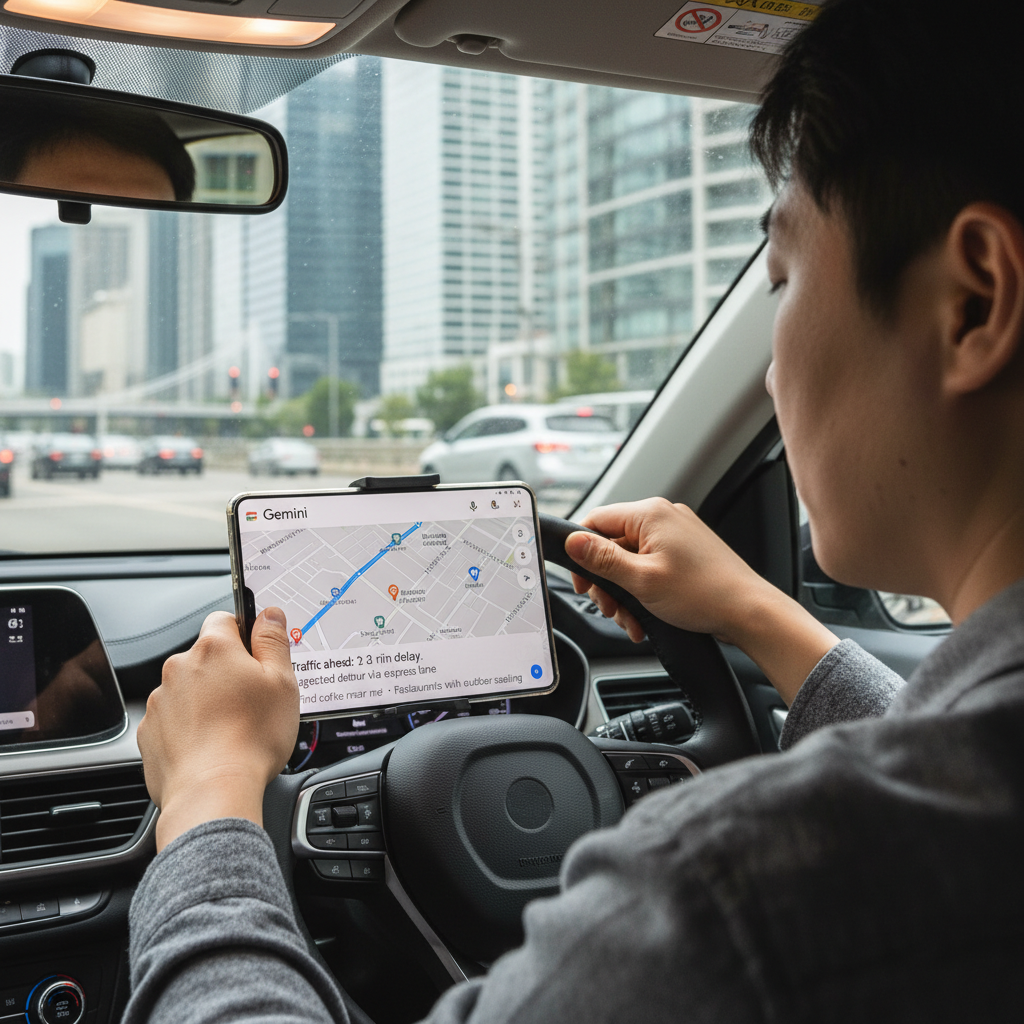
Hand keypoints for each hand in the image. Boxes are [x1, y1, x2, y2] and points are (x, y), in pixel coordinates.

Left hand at [137, 608, 298, 850]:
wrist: (212, 791)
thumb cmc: (251, 738)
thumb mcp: (282, 682)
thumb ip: (273, 641)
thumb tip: (269, 615)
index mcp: (214, 649)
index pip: (225, 619)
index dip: (244, 635)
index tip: (258, 657)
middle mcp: (180, 668)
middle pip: (207, 658)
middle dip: (228, 673)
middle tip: (253, 700)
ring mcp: (161, 701)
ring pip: (190, 690)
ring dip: (208, 701)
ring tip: (233, 730)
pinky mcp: (150, 732)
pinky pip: (174, 720)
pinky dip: (190, 728)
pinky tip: (212, 746)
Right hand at [564, 499, 837, 703]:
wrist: (749, 612)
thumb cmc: (704, 593)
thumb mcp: (641, 580)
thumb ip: (602, 559)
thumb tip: (573, 541)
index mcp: (650, 514)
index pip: (596, 521)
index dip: (581, 553)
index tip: (581, 581)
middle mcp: (663, 518)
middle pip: (612, 545)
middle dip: (606, 581)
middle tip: (610, 607)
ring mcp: (677, 535)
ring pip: (630, 561)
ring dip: (624, 593)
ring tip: (631, 619)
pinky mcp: (686, 552)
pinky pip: (650, 567)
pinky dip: (643, 592)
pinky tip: (645, 617)